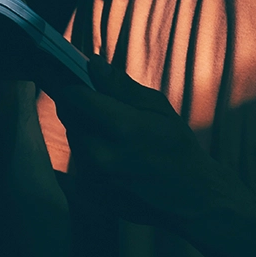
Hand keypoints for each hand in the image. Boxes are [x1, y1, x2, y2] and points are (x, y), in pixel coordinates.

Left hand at [51, 56, 225, 226]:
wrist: (187, 192)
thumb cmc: (176, 144)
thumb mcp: (157, 106)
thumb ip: (121, 86)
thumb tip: (93, 63)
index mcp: (121, 127)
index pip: (73, 96)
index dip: (71, 81)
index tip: (73, 73)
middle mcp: (100, 153)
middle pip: (68, 114)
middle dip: (79, 101)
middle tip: (101, 100)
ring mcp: (92, 174)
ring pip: (73, 134)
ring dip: (84, 124)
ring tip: (114, 128)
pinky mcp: (88, 188)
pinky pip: (78, 155)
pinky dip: (89, 146)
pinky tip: (114, 149)